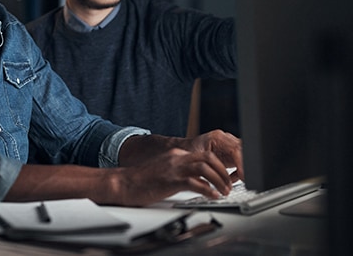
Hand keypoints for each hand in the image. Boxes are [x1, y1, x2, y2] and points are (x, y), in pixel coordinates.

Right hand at [113, 147, 232, 205]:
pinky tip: (212, 196)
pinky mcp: (171, 181)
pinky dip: (208, 190)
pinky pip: (196, 183)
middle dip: (223, 172)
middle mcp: (176, 158)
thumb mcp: (164, 171)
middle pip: (209, 158)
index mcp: (176, 154)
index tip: (225, 177)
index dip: (219, 166)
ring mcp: (174, 168)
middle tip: (228, 184)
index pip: (205, 155)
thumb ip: (180, 171)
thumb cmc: (141, 180)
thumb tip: (198, 181)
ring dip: (219, 181)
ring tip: (224, 192)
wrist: (123, 183)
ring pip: (205, 169)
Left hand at [180, 129, 242, 182]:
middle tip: (244, 180)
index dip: (241, 163)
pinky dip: (238, 172)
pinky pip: (241, 163)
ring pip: (244, 157)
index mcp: (217, 138)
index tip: (242, 175)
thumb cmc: (187, 154)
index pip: (235, 149)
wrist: (183, 151)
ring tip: (232, 182)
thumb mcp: (196, 159)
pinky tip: (231, 178)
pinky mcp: (231, 153)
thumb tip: (215, 177)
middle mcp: (226, 139)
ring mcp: (229, 146)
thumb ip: (207, 166)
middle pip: (243, 151)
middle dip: (245, 167)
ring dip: (242, 170)